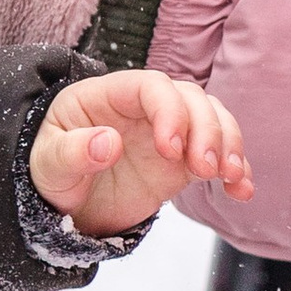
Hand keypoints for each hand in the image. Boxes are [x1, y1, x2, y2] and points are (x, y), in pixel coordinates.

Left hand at [28, 69, 250, 235]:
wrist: (66, 204)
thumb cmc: (51, 173)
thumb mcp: (49, 166)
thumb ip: (71, 152)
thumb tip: (106, 143)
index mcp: (108, 96)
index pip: (150, 86)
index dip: (169, 111)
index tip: (170, 149)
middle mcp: (144, 108)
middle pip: (191, 99)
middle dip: (207, 130)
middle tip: (206, 169)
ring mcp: (169, 132)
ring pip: (212, 120)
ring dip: (229, 144)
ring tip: (229, 177)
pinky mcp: (183, 160)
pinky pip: (217, 155)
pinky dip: (234, 170)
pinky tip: (241, 190)